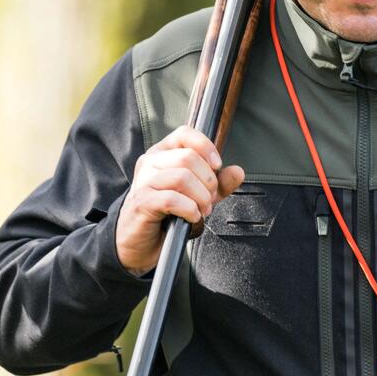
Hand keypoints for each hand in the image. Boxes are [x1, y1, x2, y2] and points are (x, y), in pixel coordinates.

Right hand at [115, 126, 244, 274]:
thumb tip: (238, 172)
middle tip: (209, 199)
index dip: (206, 146)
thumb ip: (218, 183)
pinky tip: (191, 217)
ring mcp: (143, 182)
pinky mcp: (142, 202)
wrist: (139, 242)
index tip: (217, 166)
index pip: (184, 134)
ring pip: (182, 177)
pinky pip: (173, 199)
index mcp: (161, 154)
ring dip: (201, 197)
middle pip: (188, 157)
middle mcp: (150, 163)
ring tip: (202, 210)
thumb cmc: (165, 215)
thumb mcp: (197, 195)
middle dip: (208, 180)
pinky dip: (190, 210)